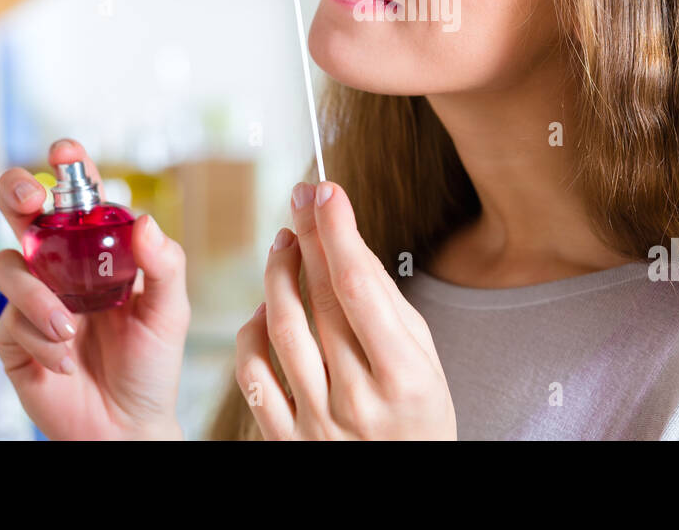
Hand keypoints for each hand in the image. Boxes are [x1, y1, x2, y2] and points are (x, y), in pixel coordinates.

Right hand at [0, 139, 190, 439]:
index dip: (67, 167)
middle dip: (15, 191)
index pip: (78, 197)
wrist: (127, 425)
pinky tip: (65, 360)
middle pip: (20, 211)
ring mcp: (31, 299)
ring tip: (69, 328)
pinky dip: (39, 338)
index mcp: (97, 249)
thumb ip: (164, 265)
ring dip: (36, 294)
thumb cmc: (151, 363)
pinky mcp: (12, 336)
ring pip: (8, 265)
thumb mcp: (170, 310)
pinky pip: (8, 320)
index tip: (66, 151)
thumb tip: (144, 220)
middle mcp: (60, 265)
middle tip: (29, 200)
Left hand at [235, 179, 455, 439]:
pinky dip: (252, 332)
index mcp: (403, 377)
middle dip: (309, 236)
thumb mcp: (426, 361)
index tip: (326, 190)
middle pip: (319, 298)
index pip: (358, 286)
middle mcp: (358, 400)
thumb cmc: (419, 419)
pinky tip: (266, 308)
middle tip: (302, 196)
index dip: (337, 230)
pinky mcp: (285, 440)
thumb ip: (387, 305)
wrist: (404, 488)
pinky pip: (253, 374)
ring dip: (278, 273)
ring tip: (285, 242)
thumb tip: (349, 242)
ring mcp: (318, 423)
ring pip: (280, 328)